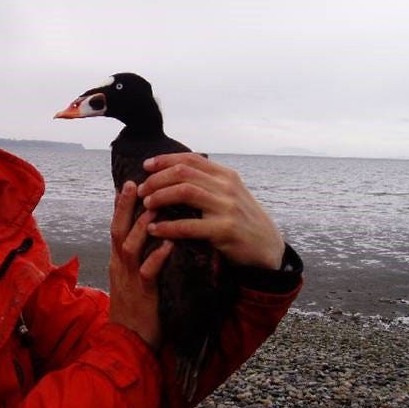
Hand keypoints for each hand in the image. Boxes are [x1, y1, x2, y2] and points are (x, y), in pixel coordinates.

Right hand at [108, 181, 173, 350]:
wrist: (127, 344)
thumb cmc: (135, 312)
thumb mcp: (131, 281)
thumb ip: (137, 260)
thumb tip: (149, 240)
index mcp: (117, 262)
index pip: (116, 228)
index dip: (120, 207)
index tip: (127, 184)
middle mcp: (119, 267)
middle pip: (117, 231)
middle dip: (124, 207)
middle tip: (132, 183)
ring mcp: (128, 280)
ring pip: (130, 246)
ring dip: (141, 226)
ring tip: (154, 206)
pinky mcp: (141, 294)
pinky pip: (148, 271)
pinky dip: (158, 256)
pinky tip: (169, 244)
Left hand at [137, 153, 284, 269]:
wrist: (267, 248)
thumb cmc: (242, 220)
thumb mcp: (230, 195)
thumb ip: (209, 183)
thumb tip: (174, 172)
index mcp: (226, 175)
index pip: (190, 159)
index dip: (165, 160)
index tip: (146, 166)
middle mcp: (227, 187)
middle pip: (183, 173)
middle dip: (157, 180)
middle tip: (141, 190)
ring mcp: (227, 207)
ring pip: (185, 192)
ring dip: (160, 197)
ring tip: (147, 205)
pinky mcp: (225, 230)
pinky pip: (189, 225)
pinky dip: (167, 226)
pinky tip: (154, 229)